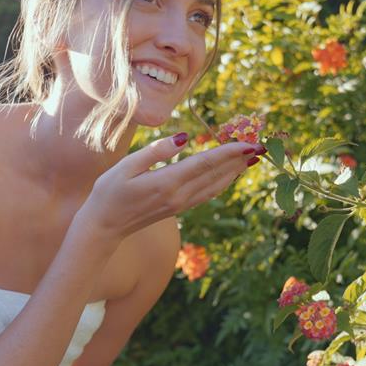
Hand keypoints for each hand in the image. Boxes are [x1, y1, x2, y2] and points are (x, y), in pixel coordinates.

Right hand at [78, 132, 265, 240]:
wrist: (103, 228)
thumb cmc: (108, 193)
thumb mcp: (126, 166)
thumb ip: (155, 151)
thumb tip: (183, 137)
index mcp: (167, 183)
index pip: (206, 164)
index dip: (230, 152)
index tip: (250, 142)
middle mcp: (179, 196)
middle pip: (217, 174)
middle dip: (240, 159)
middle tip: (262, 145)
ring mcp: (180, 205)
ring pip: (215, 185)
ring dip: (235, 171)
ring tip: (252, 158)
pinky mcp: (178, 208)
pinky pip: (207, 193)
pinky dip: (223, 182)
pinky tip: (230, 174)